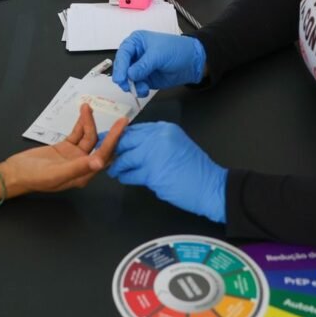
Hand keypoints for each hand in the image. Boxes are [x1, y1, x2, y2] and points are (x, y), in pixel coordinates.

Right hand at [3, 104, 126, 192]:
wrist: (15, 172)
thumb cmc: (34, 177)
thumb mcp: (56, 173)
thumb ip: (78, 167)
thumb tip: (99, 163)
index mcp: (83, 176)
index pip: (103, 156)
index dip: (114, 141)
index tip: (123, 127)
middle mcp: (82, 166)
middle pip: (100, 147)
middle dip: (110, 133)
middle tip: (121, 118)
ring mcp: (74, 156)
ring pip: (88, 137)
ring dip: (89, 123)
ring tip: (86, 107)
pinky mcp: (66, 147)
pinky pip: (77, 134)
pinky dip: (80, 123)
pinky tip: (83, 112)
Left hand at [107, 122, 226, 222]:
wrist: (211, 187)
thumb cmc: (195, 170)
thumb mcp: (176, 145)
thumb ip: (155, 142)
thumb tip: (131, 145)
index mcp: (164, 129)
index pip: (134, 129)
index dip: (119, 137)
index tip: (108, 142)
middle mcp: (158, 137)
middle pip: (125, 140)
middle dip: (113, 149)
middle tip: (104, 156)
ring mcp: (154, 154)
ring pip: (125, 158)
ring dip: (117, 166)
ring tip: (114, 170)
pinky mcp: (152, 173)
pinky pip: (131, 174)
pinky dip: (125, 177)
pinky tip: (124, 178)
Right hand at [112, 31, 205, 96]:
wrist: (192, 62)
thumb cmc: (177, 49)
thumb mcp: (159, 54)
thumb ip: (143, 65)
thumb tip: (130, 74)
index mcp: (136, 42)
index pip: (123, 53)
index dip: (120, 66)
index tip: (121, 78)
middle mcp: (136, 54)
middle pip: (122, 67)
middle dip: (123, 77)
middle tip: (126, 85)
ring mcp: (140, 68)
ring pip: (128, 79)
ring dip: (132, 85)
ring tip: (140, 88)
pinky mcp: (145, 79)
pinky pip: (137, 86)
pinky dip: (139, 90)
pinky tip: (144, 90)